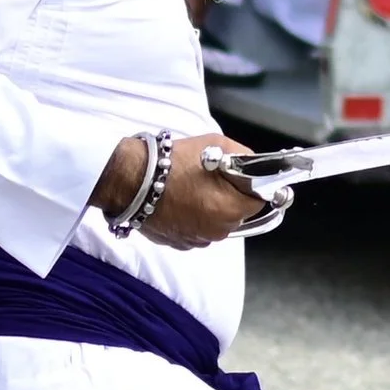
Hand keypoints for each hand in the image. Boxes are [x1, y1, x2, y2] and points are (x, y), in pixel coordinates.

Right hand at [95, 132, 274, 249]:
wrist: (130, 180)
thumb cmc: (172, 162)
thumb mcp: (217, 145)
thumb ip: (245, 158)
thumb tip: (258, 167)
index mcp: (231, 209)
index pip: (259, 201)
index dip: (253, 187)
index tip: (245, 178)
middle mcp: (217, 231)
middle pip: (237, 214)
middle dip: (230, 197)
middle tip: (213, 179)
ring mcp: (197, 240)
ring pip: (217, 223)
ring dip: (211, 208)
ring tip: (193, 188)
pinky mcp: (179, 243)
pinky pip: (197, 230)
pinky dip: (194, 217)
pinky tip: (181, 200)